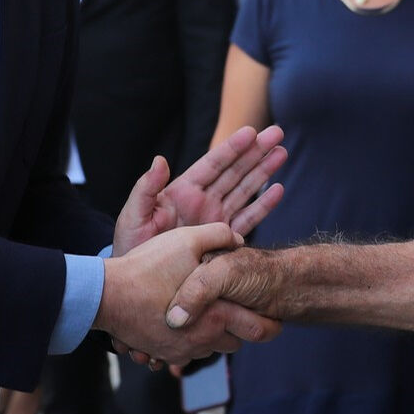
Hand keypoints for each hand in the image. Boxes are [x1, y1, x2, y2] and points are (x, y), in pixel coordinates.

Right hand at [98, 221, 279, 366]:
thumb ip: (219, 235)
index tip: (273, 316)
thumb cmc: (147, 268)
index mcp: (218, 315)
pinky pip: (187, 353)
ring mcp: (182, 351)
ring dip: (214, 334)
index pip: (260, 330)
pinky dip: (190, 340)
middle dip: (240, 329)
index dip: (271, 324)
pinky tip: (183, 320)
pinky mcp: (163, 354)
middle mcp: (204, 339)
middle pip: (238, 343)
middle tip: (236, 310)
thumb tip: (238, 238)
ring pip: (212, 349)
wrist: (107, 296)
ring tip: (207, 312)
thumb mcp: (186, 240)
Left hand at [114, 124, 285, 255]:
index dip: (232, 148)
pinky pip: (248, 219)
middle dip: (256, 152)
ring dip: (263, 172)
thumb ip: (145, 189)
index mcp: (183, 191)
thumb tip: (160, 160)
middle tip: (277, 133)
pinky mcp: (224, 239)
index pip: (212, 164)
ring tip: (282, 153)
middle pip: (235, 171)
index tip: (250, 131)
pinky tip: (278, 190)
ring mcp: (215, 219)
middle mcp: (203, 201)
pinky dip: (263, 205)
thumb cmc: (131, 246)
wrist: (142, 282)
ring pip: (245, 190)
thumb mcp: (133, 216)